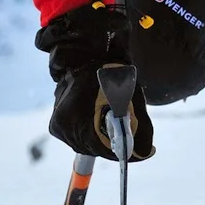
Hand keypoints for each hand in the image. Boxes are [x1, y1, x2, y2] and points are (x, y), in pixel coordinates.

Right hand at [35, 2, 155, 160]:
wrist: (86, 52)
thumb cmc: (111, 71)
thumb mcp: (131, 98)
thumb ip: (139, 128)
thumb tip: (146, 152)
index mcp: (78, 122)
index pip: (105, 150)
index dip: (125, 151)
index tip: (140, 148)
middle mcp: (64, 128)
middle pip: (95, 149)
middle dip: (114, 142)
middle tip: (129, 130)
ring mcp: (58, 127)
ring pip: (88, 143)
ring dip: (103, 135)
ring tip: (113, 116)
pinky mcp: (57, 124)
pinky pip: (80, 135)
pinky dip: (92, 129)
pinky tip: (99, 114)